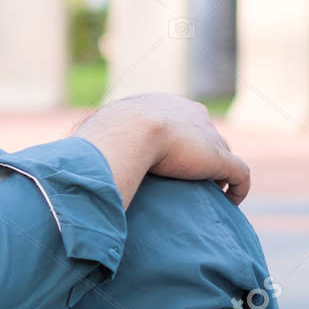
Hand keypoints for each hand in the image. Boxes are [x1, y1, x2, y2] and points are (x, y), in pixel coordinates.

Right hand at [76, 93, 250, 207]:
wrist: (129, 131)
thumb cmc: (105, 133)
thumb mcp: (95, 131)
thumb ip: (89, 139)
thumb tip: (68, 148)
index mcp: (162, 105)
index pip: (177, 120)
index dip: (175, 141)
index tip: (165, 162)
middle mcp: (191, 114)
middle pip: (204, 134)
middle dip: (199, 154)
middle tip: (186, 180)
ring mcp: (208, 136)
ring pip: (221, 153)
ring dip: (217, 173)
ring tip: (209, 195)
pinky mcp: (219, 158)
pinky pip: (240, 174)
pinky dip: (238, 189)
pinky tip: (230, 203)